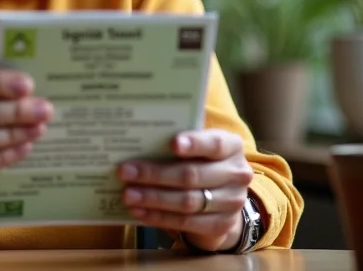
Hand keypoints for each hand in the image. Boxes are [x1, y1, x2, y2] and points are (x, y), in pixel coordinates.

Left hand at [118, 129, 253, 252]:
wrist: (224, 195)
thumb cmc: (202, 159)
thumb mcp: (199, 145)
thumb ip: (178, 140)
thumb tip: (138, 137)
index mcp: (232, 146)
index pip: (214, 144)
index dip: (194, 144)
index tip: (172, 143)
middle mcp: (237, 174)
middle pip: (192, 175)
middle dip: (155, 174)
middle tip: (126, 171)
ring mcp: (231, 202)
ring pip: (187, 201)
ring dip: (153, 198)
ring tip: (128, 194)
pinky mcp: (220, 225)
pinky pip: (185, 222)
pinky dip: (159, 217)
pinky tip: (139, 212)